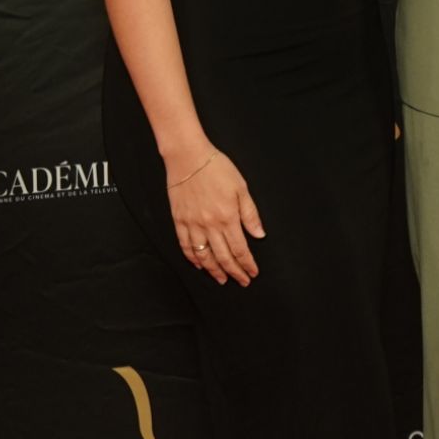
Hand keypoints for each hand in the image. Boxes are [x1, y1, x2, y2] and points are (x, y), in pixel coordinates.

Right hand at [167, 148, 265, 285]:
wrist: (188, 157)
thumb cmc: (217, 168)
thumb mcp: (241, 188)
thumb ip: (250, 214)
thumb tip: (259, 235)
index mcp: (228, 217)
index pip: (240, 249)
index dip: (247, 264)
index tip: (252, 273)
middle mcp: (210, 225)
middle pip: (223, 257)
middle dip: (234, 272)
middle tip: (241, 281)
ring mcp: (192, 224)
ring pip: (204, 256)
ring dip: (214, 270)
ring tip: (222, 279)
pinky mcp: (179, 221)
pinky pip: (186, 246)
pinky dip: (193, 258)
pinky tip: (200, 265)